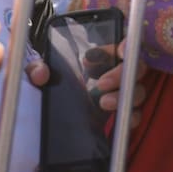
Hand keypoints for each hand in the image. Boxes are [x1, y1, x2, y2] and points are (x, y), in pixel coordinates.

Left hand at [23, 42, 146, 124]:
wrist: (42, 127)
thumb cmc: (44, 92)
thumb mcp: (35, 77)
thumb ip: (35, 69)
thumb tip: (42, 73)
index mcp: (98, 57)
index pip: (121, 44)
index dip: (126, 44)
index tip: (120, 51)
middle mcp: (114, 72)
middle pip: (135, 66)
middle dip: (121, 73)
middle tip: (101, 84)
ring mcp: (119, 94)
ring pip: (137, 89)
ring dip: (124, 95)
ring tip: (104, 103)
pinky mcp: (119, 115)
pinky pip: (135, 114)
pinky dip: (133, 117)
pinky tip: (123, 120)